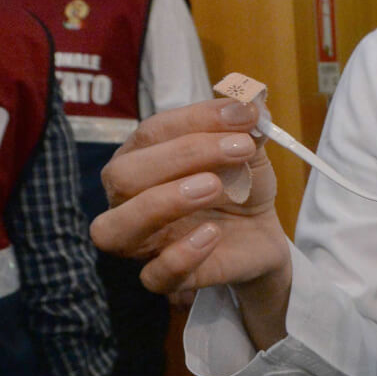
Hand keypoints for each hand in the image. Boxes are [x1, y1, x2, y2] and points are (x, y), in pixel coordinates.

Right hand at [90, 98, 292, 346]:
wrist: (262, 234)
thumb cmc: (240, 185)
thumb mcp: (249, 149)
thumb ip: (246, 123)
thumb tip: (251, 97)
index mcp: (142, 157)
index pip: (150, 132)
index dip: (196, 120)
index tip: (244, 115)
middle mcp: (128, 199)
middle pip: (123, 175)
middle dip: (182, 156)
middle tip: (238, 150)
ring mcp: (141, 242)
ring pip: (114, 228)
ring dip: (163, 202)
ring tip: (213, 187)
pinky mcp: (164, 278)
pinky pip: (152, 276)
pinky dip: (180, 255)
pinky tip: (212, 233)